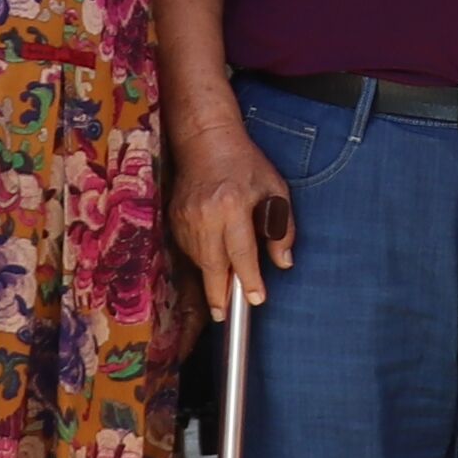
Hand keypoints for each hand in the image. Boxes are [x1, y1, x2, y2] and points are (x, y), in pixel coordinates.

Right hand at [168, 117, 295, 314]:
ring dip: (210, 277)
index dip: (250, 279)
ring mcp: (186, 217)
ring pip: (198, 260)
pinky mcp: (174, 218)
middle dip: (218, 294)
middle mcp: (206, 214)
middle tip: (224, 315)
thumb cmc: (246, 164)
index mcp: (233, 205)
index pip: (242, 253)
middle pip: (212, 265)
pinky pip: (188, 249)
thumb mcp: (275, 189)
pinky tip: (211, 262)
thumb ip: (281, 228)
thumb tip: (283, 262)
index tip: (257, 298)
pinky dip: (200, 259)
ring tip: (220, 291)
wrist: (205, 141)